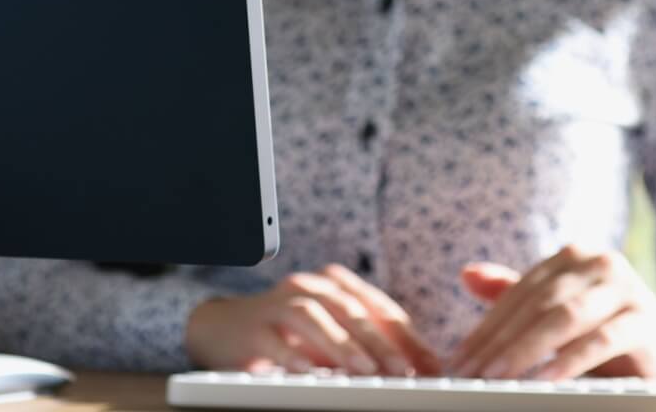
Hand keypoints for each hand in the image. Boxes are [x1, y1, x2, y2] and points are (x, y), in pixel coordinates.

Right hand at [185, 264, 440, 376]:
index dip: (407, 336)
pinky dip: (295, 356)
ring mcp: (279, 303)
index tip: (429, 366)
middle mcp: (310, 286)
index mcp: (336, 284)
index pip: (379, 308)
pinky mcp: (255, 327)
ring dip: (342, 345)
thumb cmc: (291, 335)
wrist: (226, 329)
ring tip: (364, 370)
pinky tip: (310, 372)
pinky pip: (276, 340)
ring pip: (315, 317)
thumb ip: (368, 345)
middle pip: (351, 309)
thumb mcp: (333, 338)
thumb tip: (418, 369)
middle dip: (380, 342)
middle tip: (403, 371)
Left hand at [446, 247, 655, 381]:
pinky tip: (548, 378)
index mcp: (572, 256)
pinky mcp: (645, 318)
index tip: (458, 361)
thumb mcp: (557, 312)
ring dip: (527, 349)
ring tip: (499, 377)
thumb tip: (466, 274)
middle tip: (471, 374)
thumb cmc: (602, 329)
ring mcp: (625, 287)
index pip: (519, 292)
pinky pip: (603, 338)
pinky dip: (572, 358)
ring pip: (565, 316)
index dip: (486, 327)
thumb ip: (514, 294)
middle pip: (538, 302)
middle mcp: (598, 262)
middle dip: (500, 341)